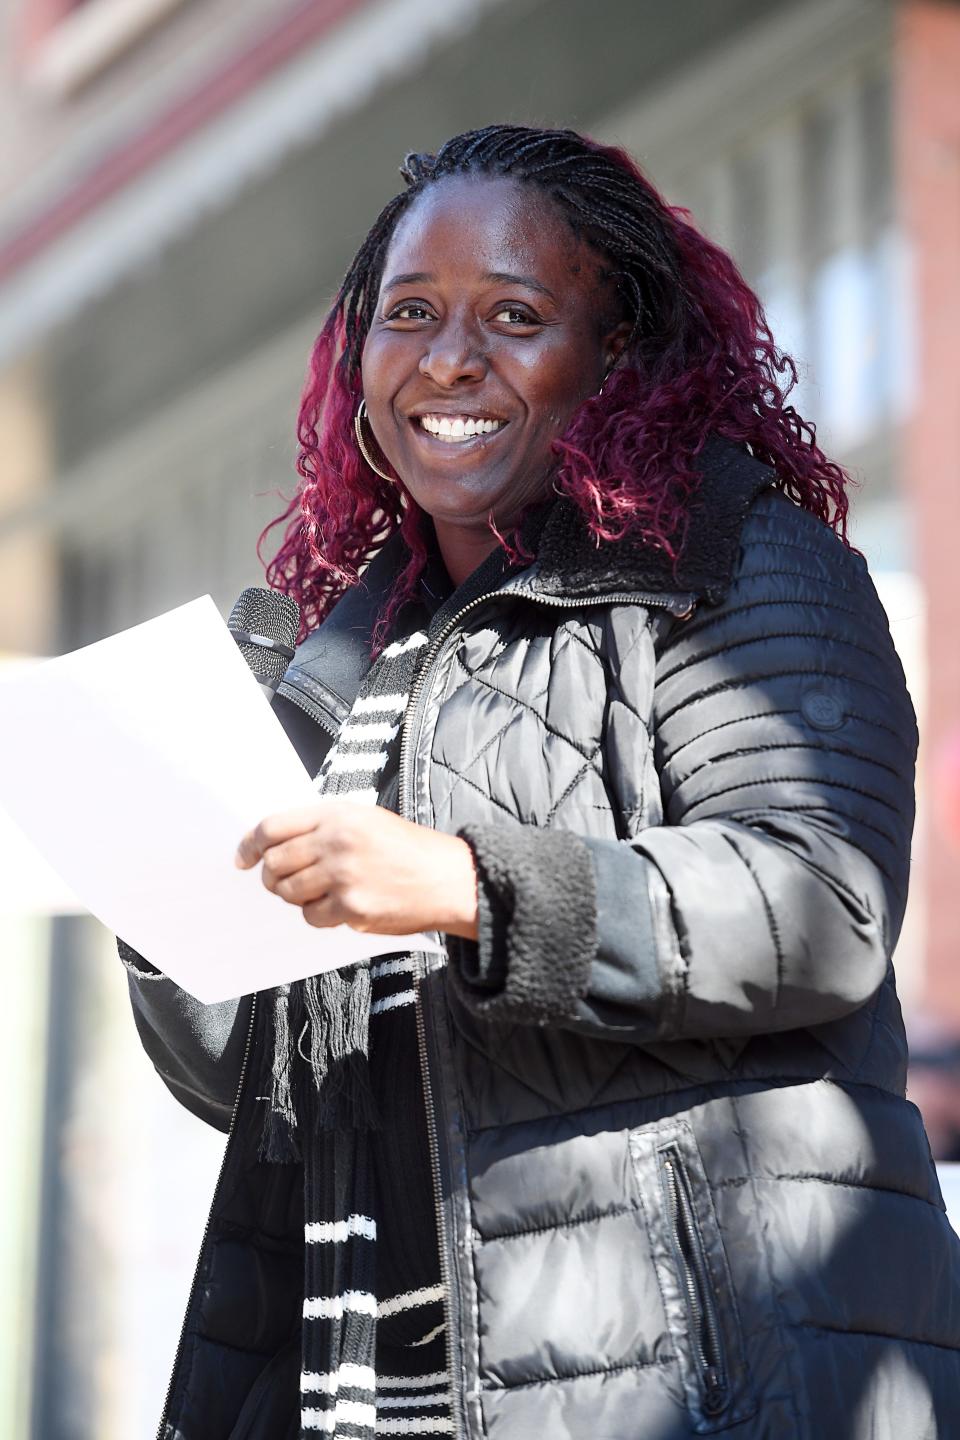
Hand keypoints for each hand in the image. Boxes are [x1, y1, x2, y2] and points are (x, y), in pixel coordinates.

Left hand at [235, 800, 478, 939]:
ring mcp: (343, 876)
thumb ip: (324, 826)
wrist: (449, 879)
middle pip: (275, 863)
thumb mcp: (367, 819)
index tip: (242, 857)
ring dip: (294, 895)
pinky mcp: (351, 907)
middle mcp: (337, 842)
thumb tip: (278, 845)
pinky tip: (336, 907)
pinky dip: (317, 915)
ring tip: (316, 892)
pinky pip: (311, 916)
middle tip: (281, 881)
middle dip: (271, 876)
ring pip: (289, 891)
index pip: (273, 827)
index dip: (249, 844)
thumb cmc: (410, 849)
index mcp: (338, 815)